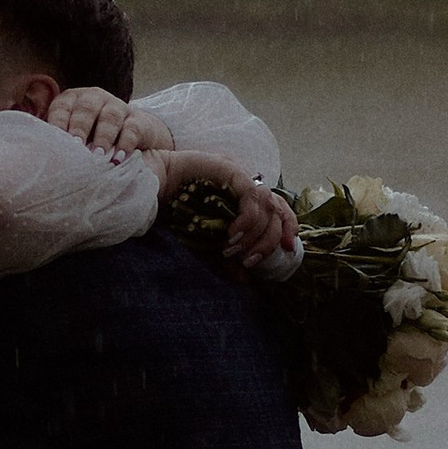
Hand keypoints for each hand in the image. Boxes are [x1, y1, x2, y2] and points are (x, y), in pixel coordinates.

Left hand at [49, 86, 174, 158]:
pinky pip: (131, 129)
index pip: (62, 107)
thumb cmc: (91, 140)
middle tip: (76, 147)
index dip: (58, 123)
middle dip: (80, 128)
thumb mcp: (74, 138)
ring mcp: (117, 107)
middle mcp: (94, 99)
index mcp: (72, 101)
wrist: (132, 140)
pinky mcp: (137, 119)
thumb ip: (59, 143)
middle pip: (86, 109)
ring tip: (98, 157)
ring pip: (109, 117)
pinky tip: (118, 159)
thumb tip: (40, 158)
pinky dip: (125, 144)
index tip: (55, 142)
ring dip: (103, 137)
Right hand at [158, 151, 300, 269]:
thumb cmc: (180, 207)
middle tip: (249, 261)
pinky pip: (251, 196)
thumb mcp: (209, 236)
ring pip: (267, 205)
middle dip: (268, 241)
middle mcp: (250, 184)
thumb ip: (227, 253)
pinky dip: (246, 219)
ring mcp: (243, 175)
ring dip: (254, 233)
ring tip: (233, 249)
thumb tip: (243, 278)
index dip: (289, 229)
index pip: (281, 209)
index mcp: (249, 196)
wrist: (158, 182)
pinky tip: (232, 233)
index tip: (288, 250)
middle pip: (277, 212)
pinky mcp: (233, 169)